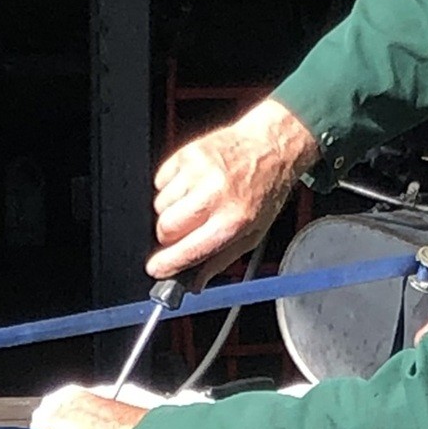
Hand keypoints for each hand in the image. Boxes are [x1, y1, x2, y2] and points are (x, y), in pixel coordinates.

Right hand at [149, 97, 318, 278]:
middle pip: (165, 229)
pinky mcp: (188, 154)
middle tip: (183, 233)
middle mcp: (215, 194)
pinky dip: (170, 189)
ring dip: (170, 211)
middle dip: (169, 238)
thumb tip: (194, 283)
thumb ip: (219, 260)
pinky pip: (160, 182)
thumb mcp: (252, 234)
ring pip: (159, 206)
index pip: (187, 249)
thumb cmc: (265, 190)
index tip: (157, 269)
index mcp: (233, 220)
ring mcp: (199, 171)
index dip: (166, 264)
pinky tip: (191, 187)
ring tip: (194, 204)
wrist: (271, 145)